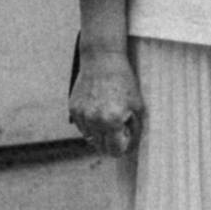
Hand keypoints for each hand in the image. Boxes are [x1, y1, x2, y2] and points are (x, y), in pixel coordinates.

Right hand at [70, 40, 143, 159]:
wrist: (102, 58)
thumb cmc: (124, 81)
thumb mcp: (137, 105)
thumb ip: (134, 130)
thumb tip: (130, 149)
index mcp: (112, 121)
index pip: (116, 151)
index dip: (123, 146)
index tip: (127, 136)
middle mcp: (94, 120)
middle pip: (101, 147)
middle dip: (111, 140)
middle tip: (119, 122)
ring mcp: (81, 115)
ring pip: (91, 138)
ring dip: (99, 132)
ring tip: (108, 111)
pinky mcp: (73, 109)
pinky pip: (82, 126)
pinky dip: (90, 122)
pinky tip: (98, 106)